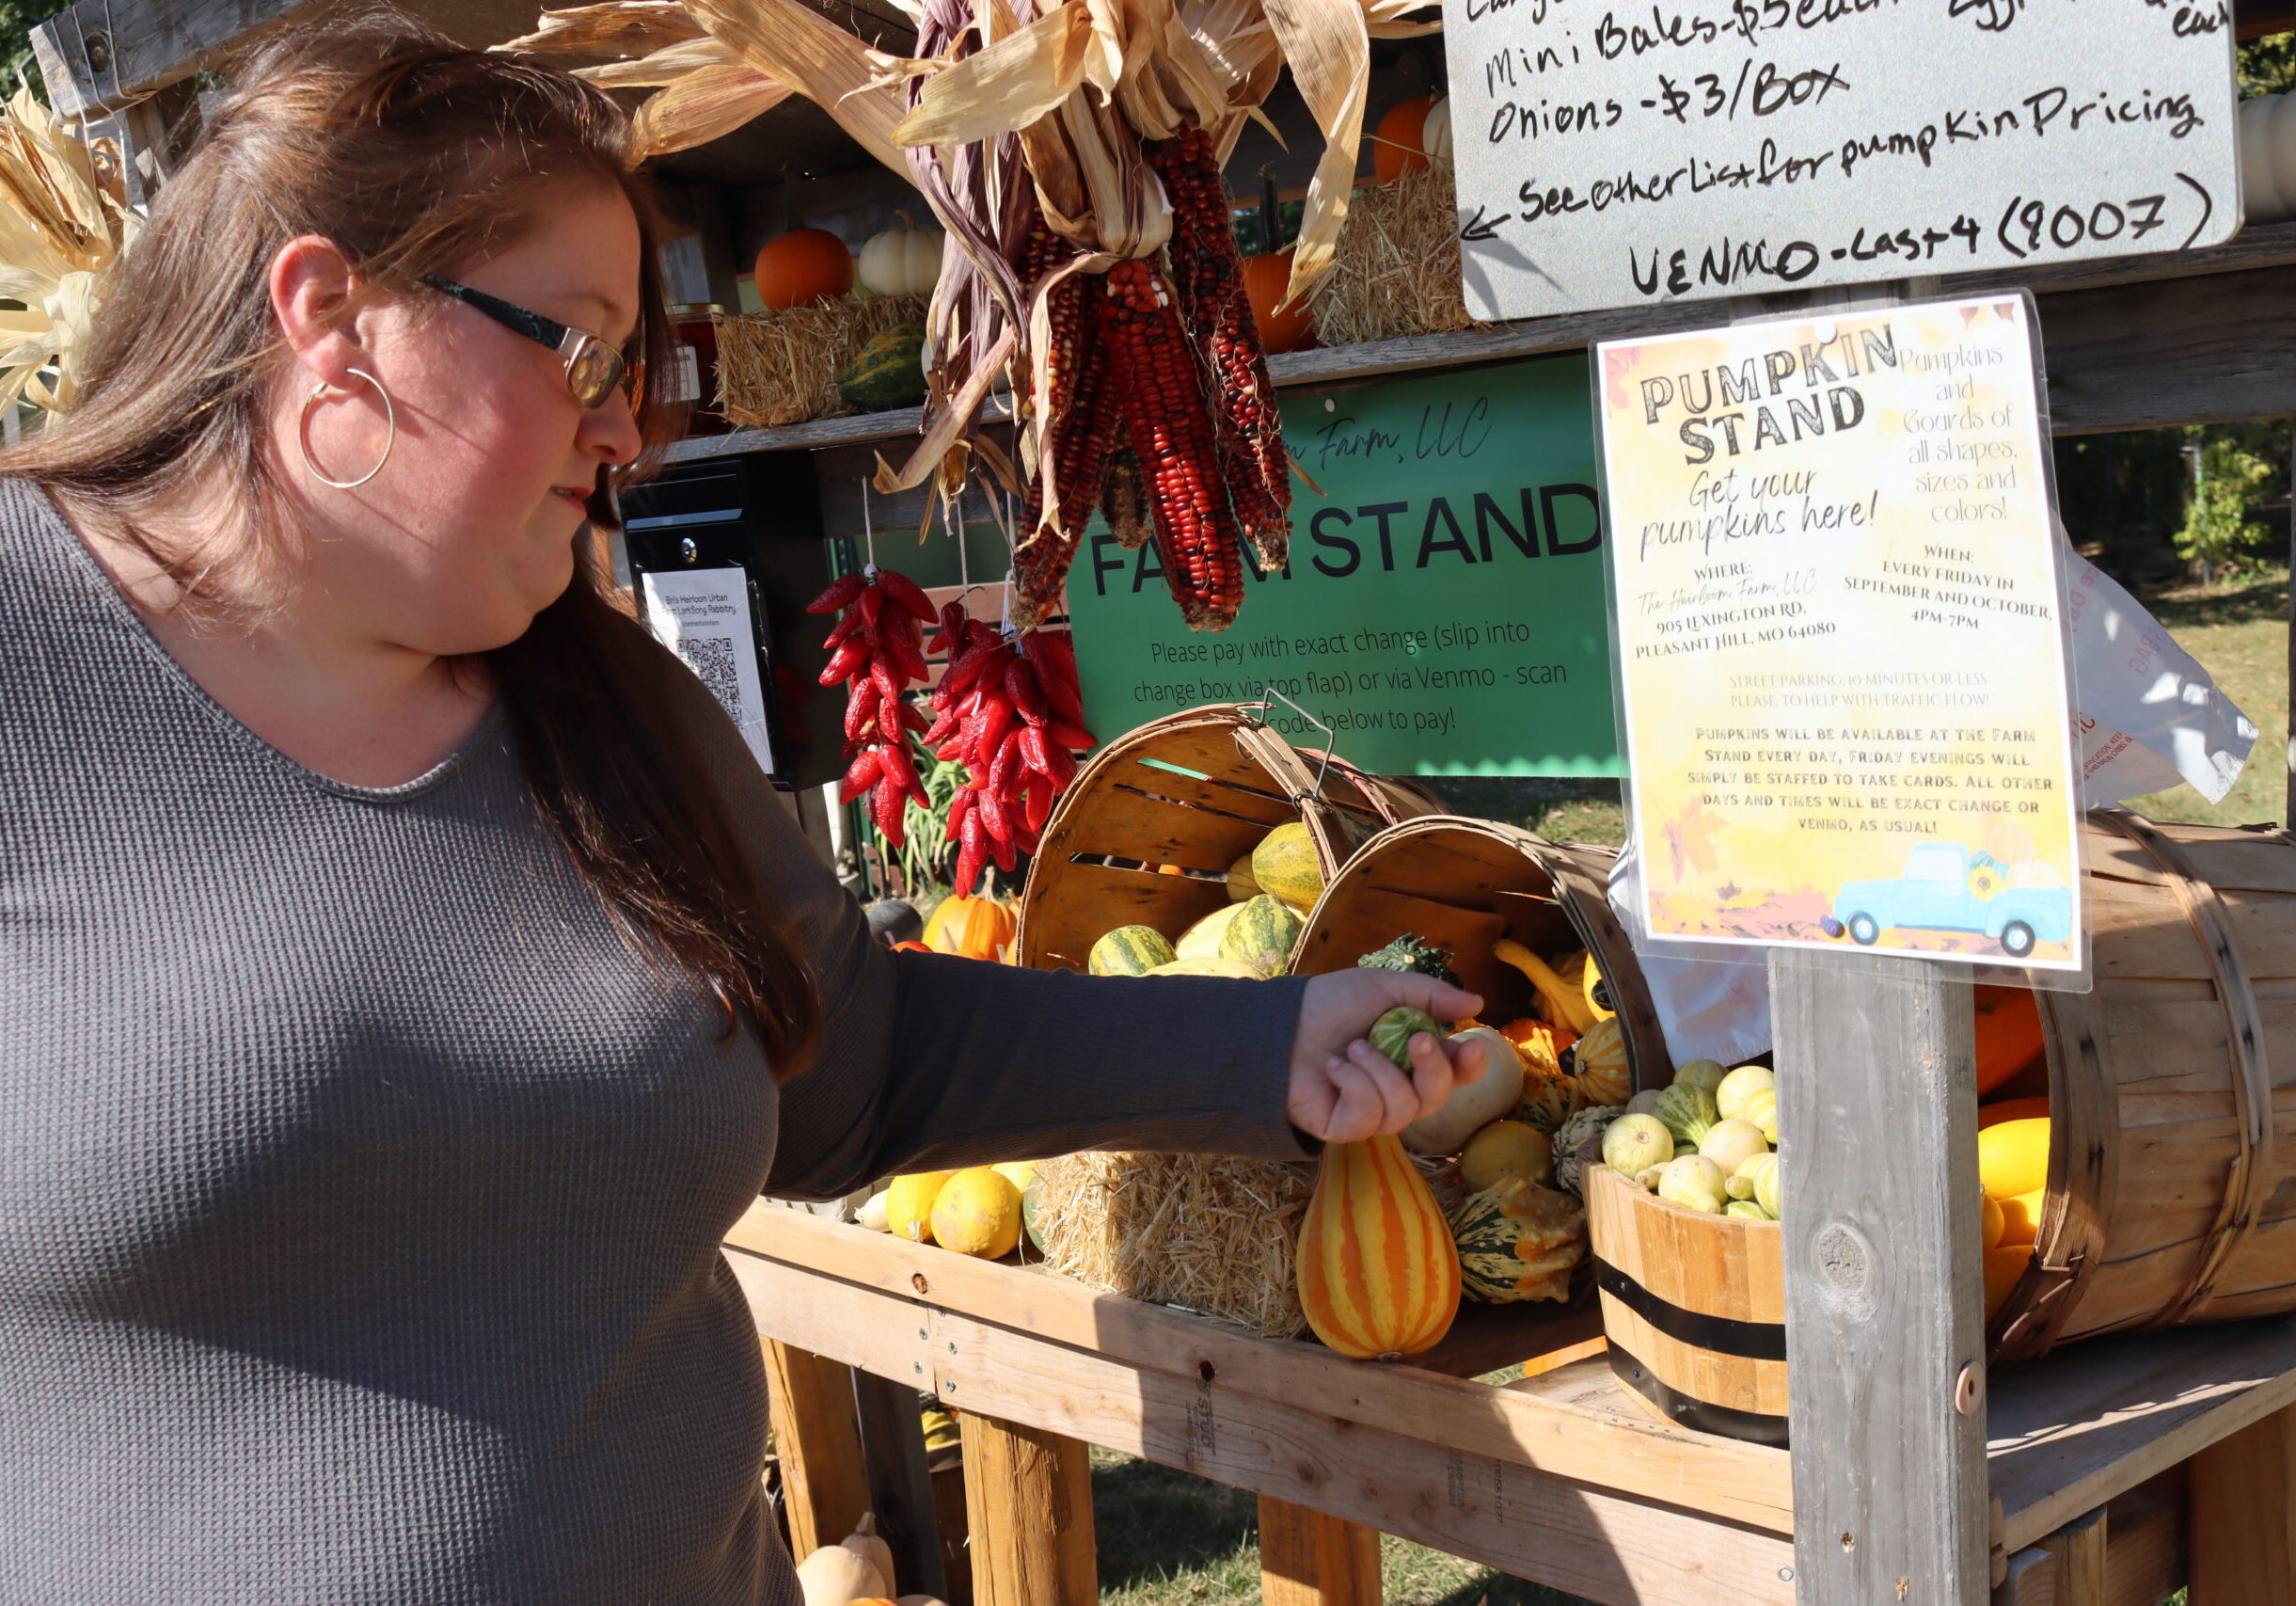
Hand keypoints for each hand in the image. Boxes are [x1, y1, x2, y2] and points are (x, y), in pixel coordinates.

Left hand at [1287, 970, 1486, 1145]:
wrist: (1281, 1021)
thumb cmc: (1331, 1003)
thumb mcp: (1384, 988)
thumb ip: (1431, 996)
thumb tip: (1478, 1002)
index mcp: (1414, 1056)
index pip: (1456, 1073)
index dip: (1471, 1066)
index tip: (1471, 1047)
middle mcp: (1399, 1088)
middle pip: (1437, 1097)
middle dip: (1432, 1069)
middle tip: (1414, 1039)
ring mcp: (1373, 1112)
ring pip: (1404, 1110)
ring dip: (1380, 1072)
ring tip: (1352, 1048)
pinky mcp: (1345, 1128)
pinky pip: (1369, 1119)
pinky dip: (1355, 1087)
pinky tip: (1334, 1068)